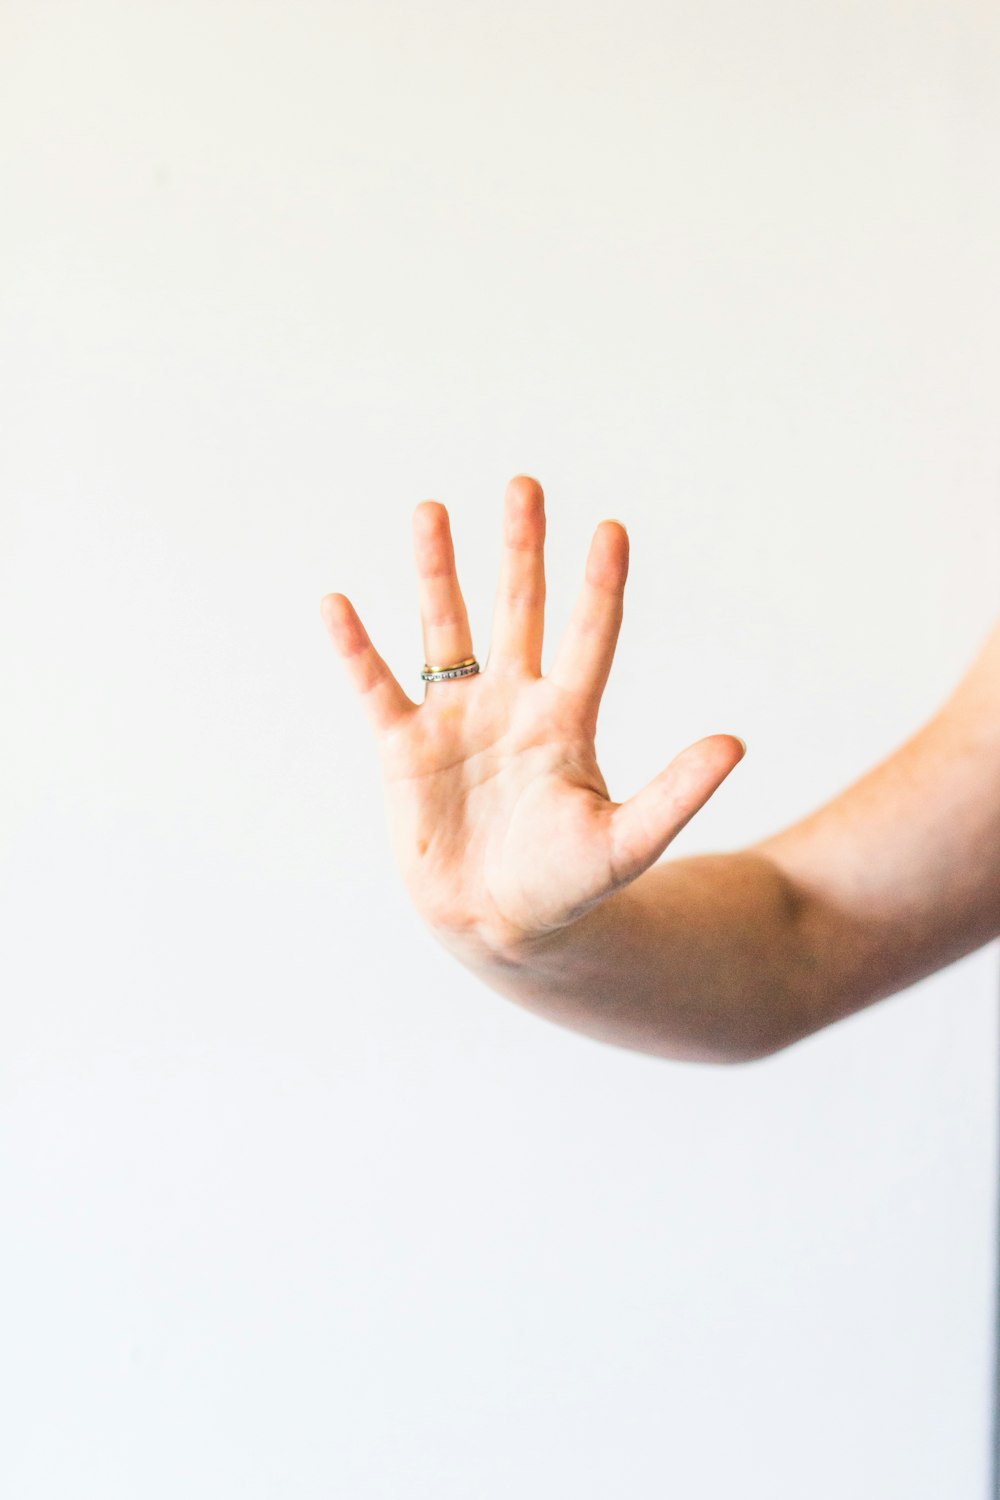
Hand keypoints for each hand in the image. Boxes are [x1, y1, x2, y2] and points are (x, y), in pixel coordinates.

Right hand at [321, 476, 744, 961]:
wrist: (498, 926)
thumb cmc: (566, 887)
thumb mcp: (626, 842)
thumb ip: (676, 793)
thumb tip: (735, 744)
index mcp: (566, 719)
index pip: (590, 635)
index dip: (600, 585)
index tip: (612, 529)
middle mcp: (512, 704)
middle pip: (518, 610)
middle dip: (522, 549)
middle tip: (525, 485)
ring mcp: (456, 721)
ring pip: (446, 630)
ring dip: (439, 572)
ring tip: (432, 510)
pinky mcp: (405, 748)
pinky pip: (376, 685)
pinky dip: (356, 648)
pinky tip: (338, 604)